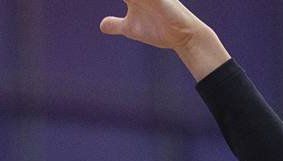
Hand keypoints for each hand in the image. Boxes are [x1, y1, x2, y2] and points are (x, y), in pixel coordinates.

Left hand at [99, 1, 228, 80]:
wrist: (181, 35)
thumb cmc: (158, 30)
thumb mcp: (132, 29)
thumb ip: (117, 25)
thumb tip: (102, 26)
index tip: (107, 0)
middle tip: (125, 2)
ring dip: (131, 0)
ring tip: (133, 3)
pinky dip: (136, 0)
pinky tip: (134, 2)